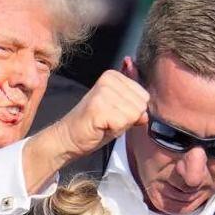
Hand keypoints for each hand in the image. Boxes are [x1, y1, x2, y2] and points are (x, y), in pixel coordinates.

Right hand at [21, 66, 147, 192]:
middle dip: (128, 118)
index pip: (144, 96)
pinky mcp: (99, 107)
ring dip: (121, 125)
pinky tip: (101, 127)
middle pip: (141, 104)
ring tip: (105, 123)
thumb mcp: (119, 112)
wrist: (68, 138)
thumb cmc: (94, 126)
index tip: (114, 114)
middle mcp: (108, 79)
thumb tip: (146, 113)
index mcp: (114, 76)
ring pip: (134, 114)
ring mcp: (103, 92)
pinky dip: (115, 130)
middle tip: (109, 120)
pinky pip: (124, 122)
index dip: (132, 112)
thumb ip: (134, 106)